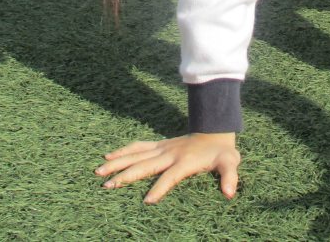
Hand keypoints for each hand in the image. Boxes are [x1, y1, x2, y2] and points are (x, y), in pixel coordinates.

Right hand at [96, 133, 239, 202]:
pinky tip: (108, 156)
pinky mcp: (158, 145)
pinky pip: (138, 146)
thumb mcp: (230, 162)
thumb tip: (230, 193)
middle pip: (144, 165)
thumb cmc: (222, 151)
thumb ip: (229, 177)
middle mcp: (169, 154)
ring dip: (118, 162)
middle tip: (107, 185)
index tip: (147, 201)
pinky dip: (123, 150)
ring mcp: (162, 148)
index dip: (159, 189)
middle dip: (125, 176)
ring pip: (136, 154)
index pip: (169, 177)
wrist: (214, 129)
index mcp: (184, 162)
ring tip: (99, 170)